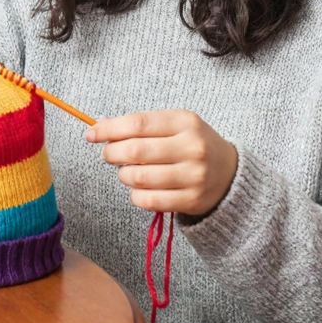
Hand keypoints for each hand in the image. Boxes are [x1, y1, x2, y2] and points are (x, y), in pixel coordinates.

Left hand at [85, 110, 238, 216]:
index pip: (137, 123)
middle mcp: (192, 148)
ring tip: (127, 173)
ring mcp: (193, 176)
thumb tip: (99, 127)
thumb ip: (141, 125)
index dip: (108, 129)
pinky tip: (140, 189)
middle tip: (109, 155)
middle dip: (112, 153)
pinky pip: (147, 200)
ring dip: (123, 176)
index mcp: (185, 122)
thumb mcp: (175, 126)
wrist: (230, 174)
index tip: (91, 134)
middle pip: (135, 151)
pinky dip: (135, 195)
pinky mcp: (191, 200)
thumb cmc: (192, 145)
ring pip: (138, 178)